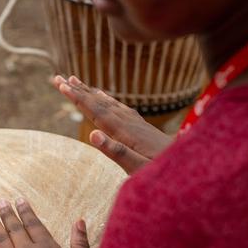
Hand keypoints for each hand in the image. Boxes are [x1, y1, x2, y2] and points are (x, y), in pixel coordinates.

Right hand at [54, 75, 172, 173]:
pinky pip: (117, 106)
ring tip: (74, 80)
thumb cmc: (162, 170)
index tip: (61, 85)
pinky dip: (105, 98)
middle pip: (97, 101)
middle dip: (76, 90)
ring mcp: (134, 121)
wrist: (190, 165)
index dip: (77, 97)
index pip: (95, 110)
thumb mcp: (138, 167)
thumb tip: (92, 134)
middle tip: (57, 78)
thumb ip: (116, 151)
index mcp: (123, 131)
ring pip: (106, 101)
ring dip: (88, 91)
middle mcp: (127, 121)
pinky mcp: (139, 125)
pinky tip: (101, 95)